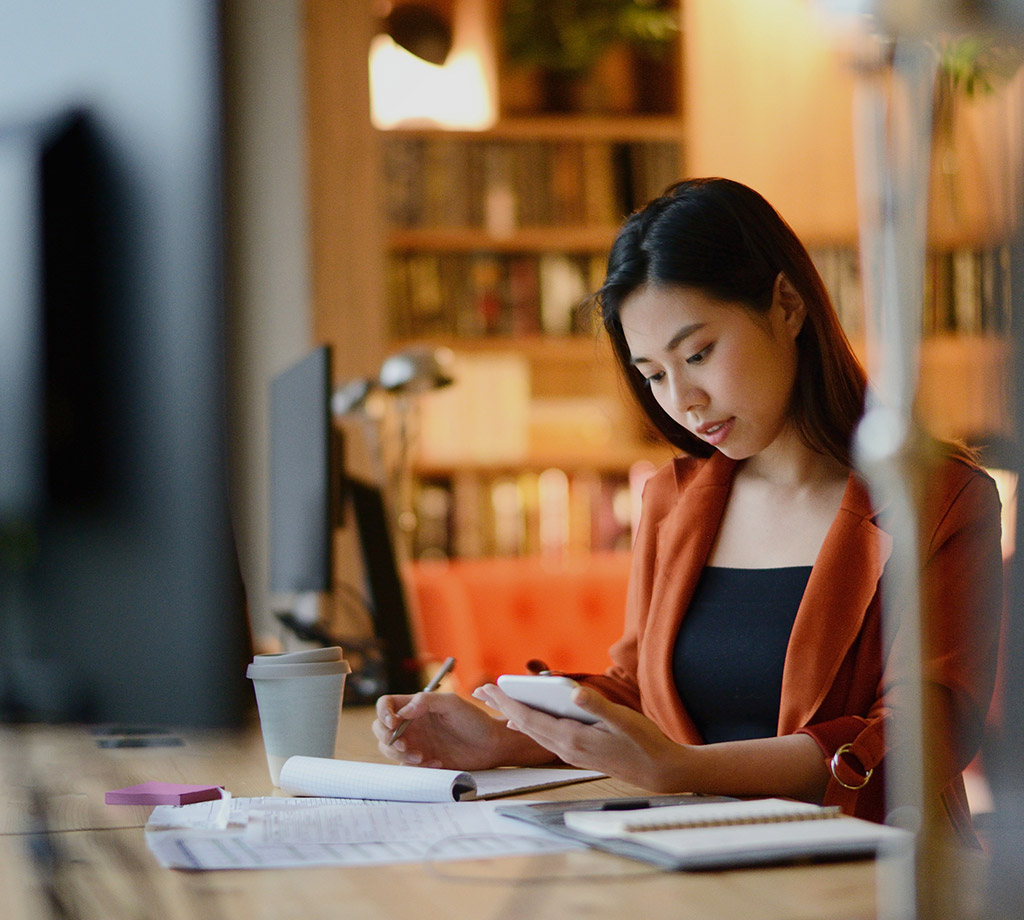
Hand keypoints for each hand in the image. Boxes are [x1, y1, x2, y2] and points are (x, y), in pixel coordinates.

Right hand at [372, 691, 551, 770]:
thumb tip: (403, 711)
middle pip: (380, 728)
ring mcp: (416, 742)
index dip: (383, 712)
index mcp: (416, 705)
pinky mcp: (422, 760)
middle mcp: (412, 723)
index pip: (386, 704)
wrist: (491, 745)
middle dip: (387, 738)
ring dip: (400, 754)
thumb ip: (426, 701)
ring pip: (389, 749)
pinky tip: (437, 763)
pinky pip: (407, 766)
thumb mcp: (452, 704)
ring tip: (421, 757)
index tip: (393, 723)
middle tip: (404, 745)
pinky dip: (417, 767)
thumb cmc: (474, 719)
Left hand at [471, 682, 690, 792]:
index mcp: (572, 738)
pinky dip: (530, 723)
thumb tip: (575, 693)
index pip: (530, 718)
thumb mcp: (625, 720)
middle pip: (526, 725)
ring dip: (514, 714)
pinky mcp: (578, 753)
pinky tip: (526, 719)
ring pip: (534, 732)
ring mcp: (571, 753)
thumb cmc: (645, 743)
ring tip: (498, 701)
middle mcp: (566, 748)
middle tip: (481, 689)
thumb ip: (598, 706)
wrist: (659, 771)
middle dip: (503, 705)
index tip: (489, 688)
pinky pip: (545, 736)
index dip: (508, 702)